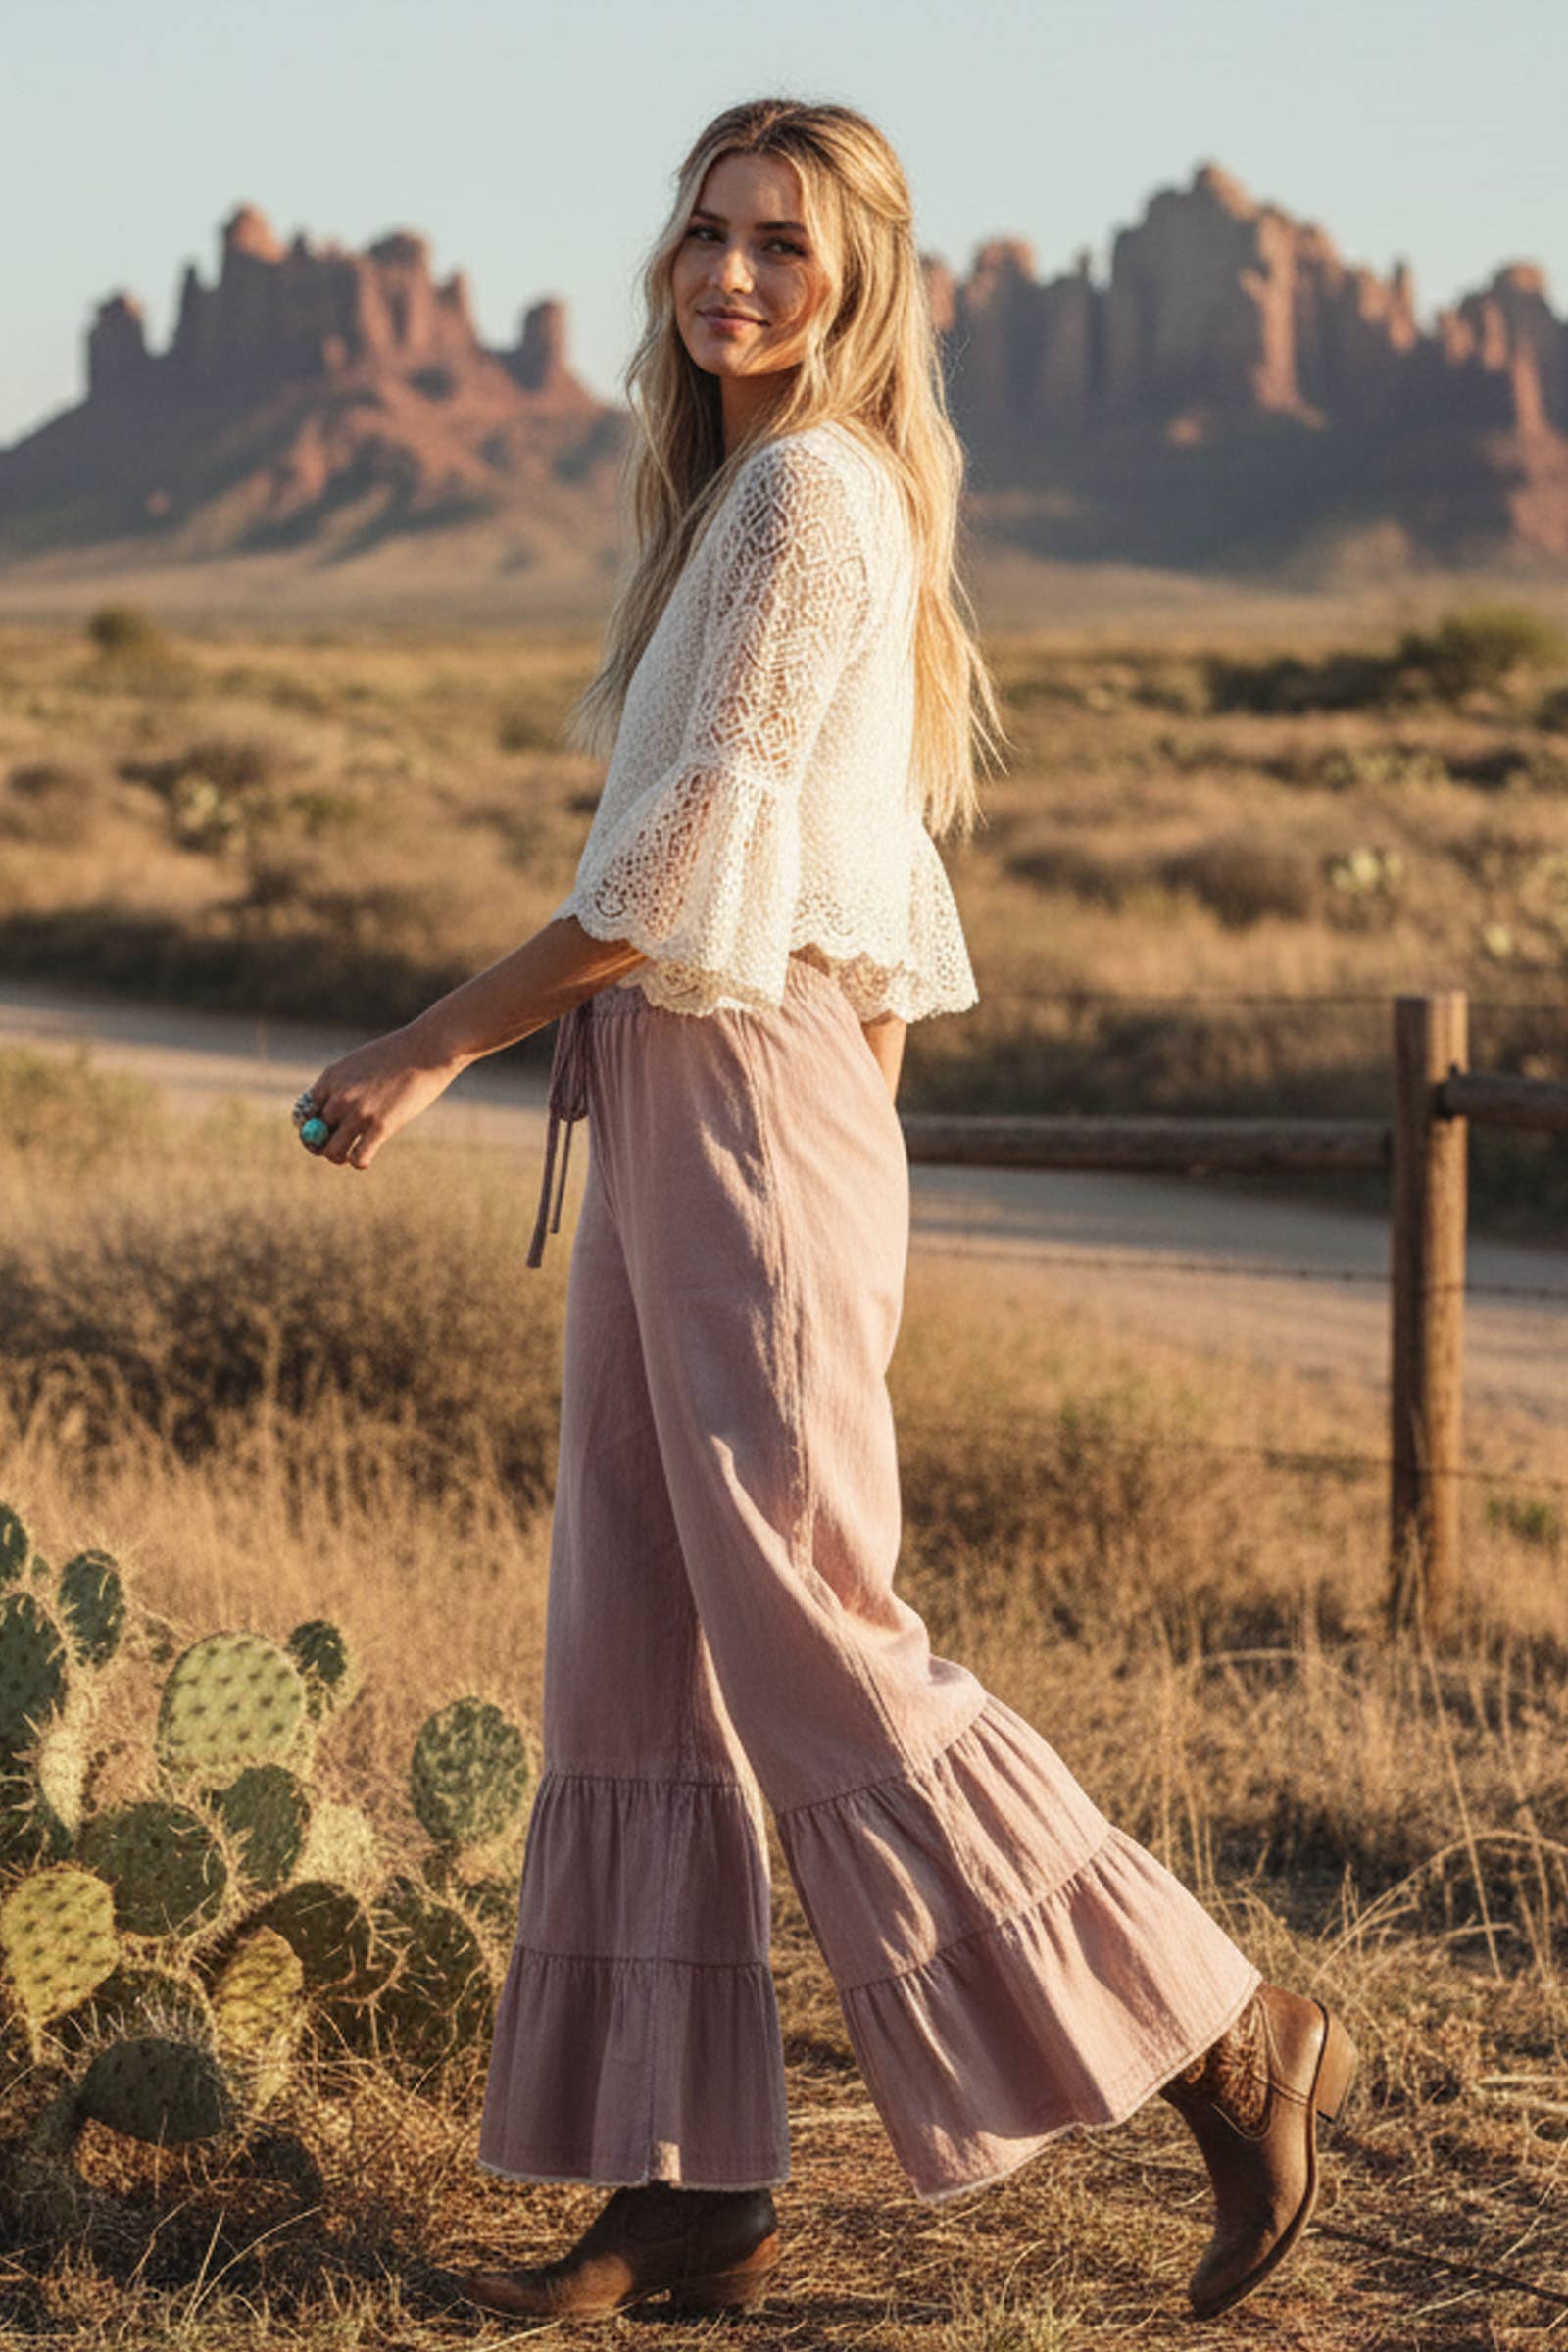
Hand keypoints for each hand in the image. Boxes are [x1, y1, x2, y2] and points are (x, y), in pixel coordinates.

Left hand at [299, 1026, 463, 1170]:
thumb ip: (343, 1085)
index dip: (311, 1128)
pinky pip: (358, 1158)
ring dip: (340, 1157)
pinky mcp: (380, 1125)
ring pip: (332, 1152)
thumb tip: (332, 1111)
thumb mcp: (360, 1063)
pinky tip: (369, 1156)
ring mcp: (358, 1112)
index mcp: (330, 1079)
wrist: (428, 1049)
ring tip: (353, 1153)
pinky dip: (360, 1162)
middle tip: (341, 1146)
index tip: (325, 1133)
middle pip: (315, 1135)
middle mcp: (339, 1097)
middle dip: (325, 1144)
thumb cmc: (398, 1054)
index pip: (304, 1114)